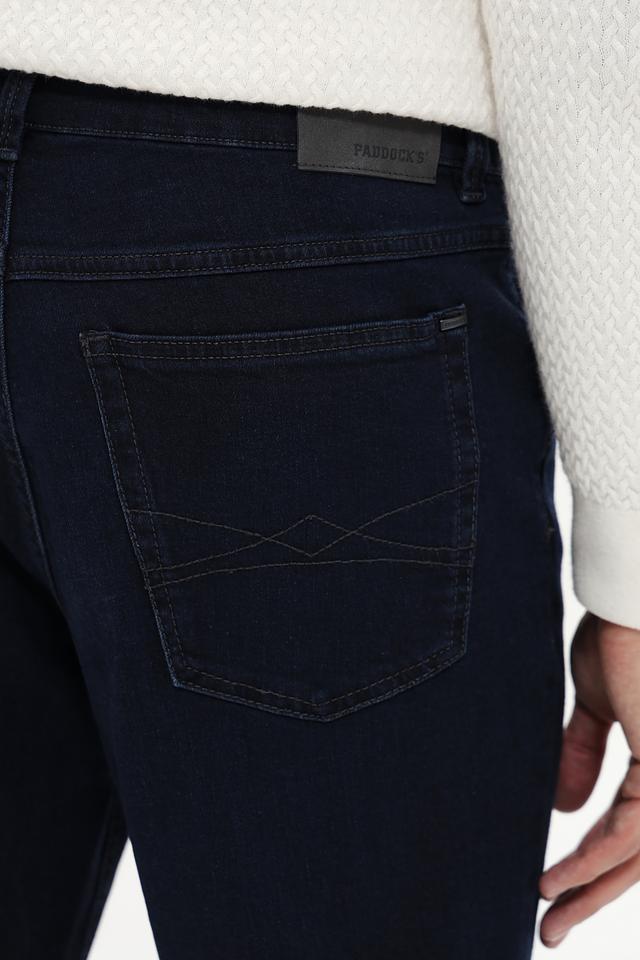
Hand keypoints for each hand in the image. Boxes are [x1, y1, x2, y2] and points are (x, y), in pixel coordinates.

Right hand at [539, 612, 639, 947]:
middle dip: (592, 894)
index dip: (590, 864)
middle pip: (637, 855)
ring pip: (637, 853)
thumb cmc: (619, 637)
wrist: (628, 602)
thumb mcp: (596, 703)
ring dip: (589, 889)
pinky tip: (558, 878)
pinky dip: (592, 858)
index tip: (551, 887)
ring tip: (548, 916)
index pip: (628, 829)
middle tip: (551, 930)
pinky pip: (631, 830)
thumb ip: (584, 753)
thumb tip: (564, 808)